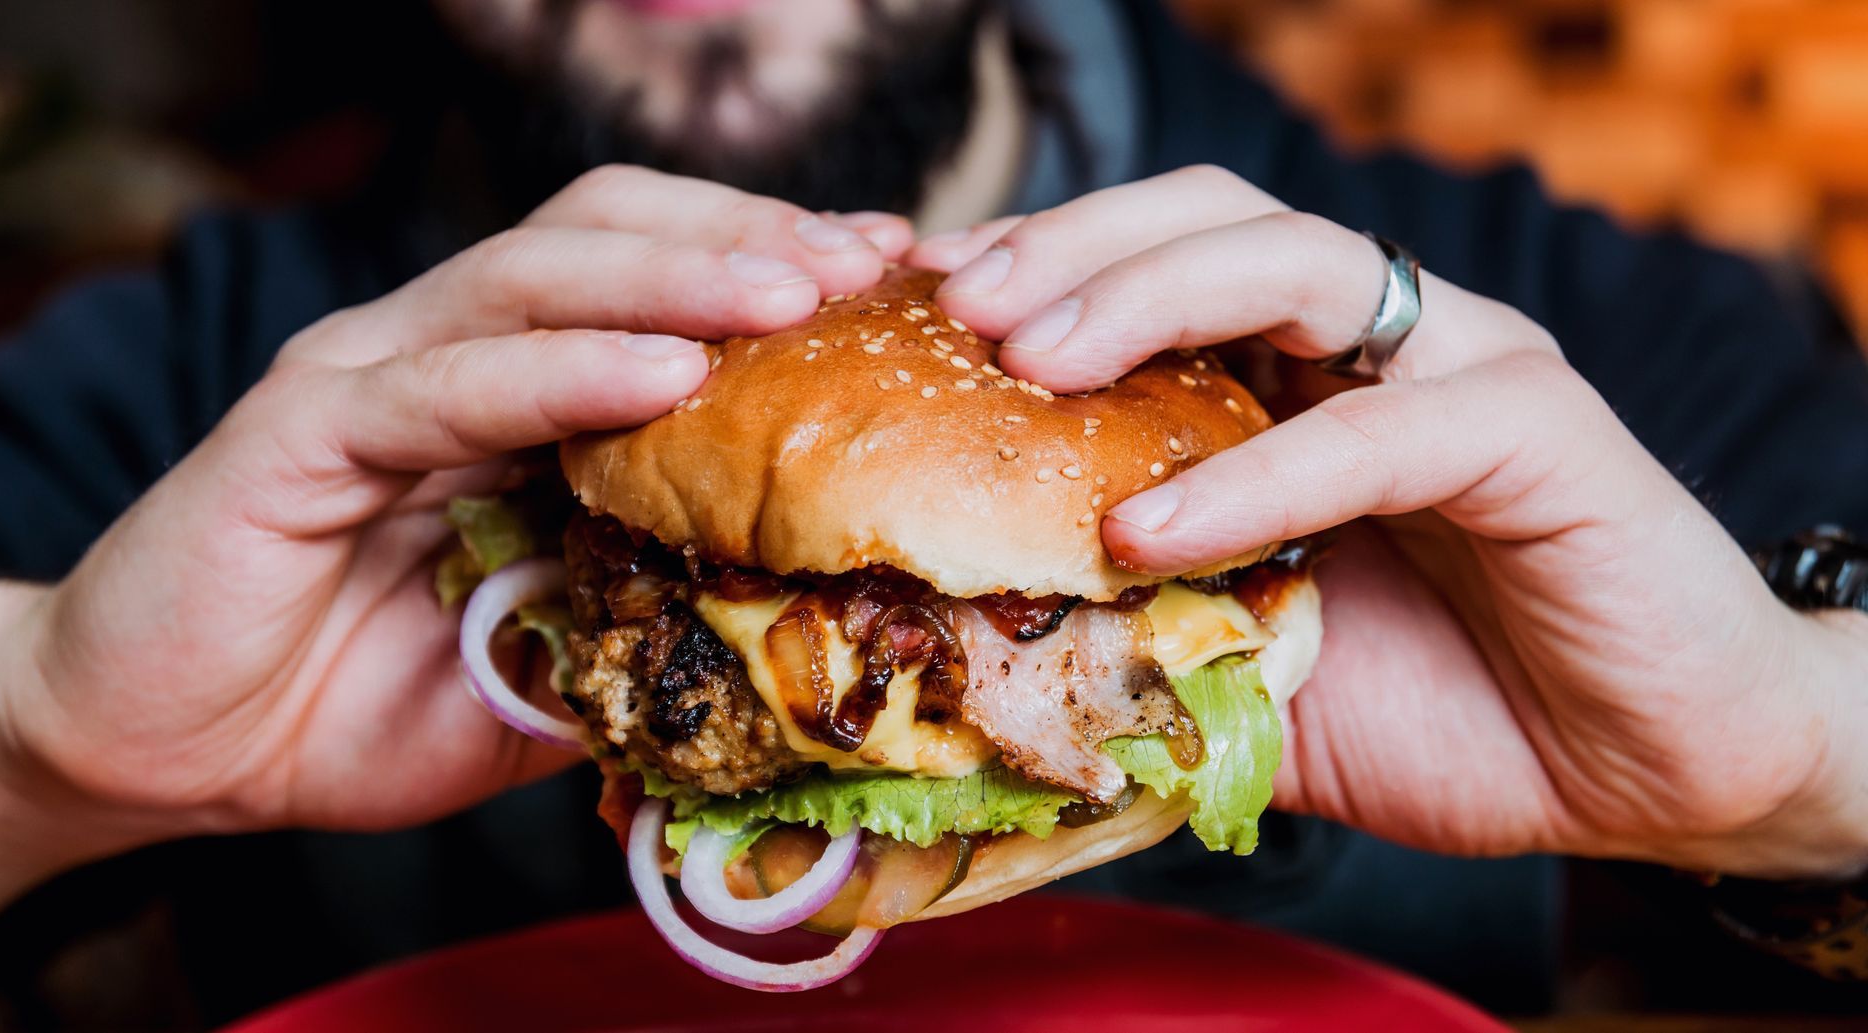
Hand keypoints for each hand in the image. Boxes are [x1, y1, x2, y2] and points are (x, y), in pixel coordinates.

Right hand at [0, 166, 911, 943]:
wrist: (168, 749)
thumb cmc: (357, 701)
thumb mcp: (547, 664)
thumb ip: (642, 614)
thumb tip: (798, 610)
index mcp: (511, 392)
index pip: (653, 281)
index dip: (771, 267)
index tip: (897, 286)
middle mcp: (444, 352)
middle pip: (609, 231)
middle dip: (749, 238)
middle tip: (871, 266)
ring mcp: (370, 375)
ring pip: (536, 276)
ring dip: (677, 276)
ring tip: (797, 293)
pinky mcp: (302, 428)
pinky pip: (448, 381)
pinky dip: (559, 370)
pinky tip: (663, 374)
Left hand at [911, 166, 1867, 878]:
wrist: (1643, 775)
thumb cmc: (1450, 710)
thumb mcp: (1252, 673)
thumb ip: (1144, 640)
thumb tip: (980, 659)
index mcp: (1304, 374)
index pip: (1156, 267)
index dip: (1037, 269)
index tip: (917, 306)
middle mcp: (1381, 343)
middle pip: (1212, 219)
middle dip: (1073, 247)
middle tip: (961, 307)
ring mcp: (1465, 367)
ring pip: (1297, 263)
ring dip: (1148, 298)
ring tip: (1032, 364)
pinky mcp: (1539, 432)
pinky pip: (1381, 429)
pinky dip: (1257, 474)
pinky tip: (1150, 525)